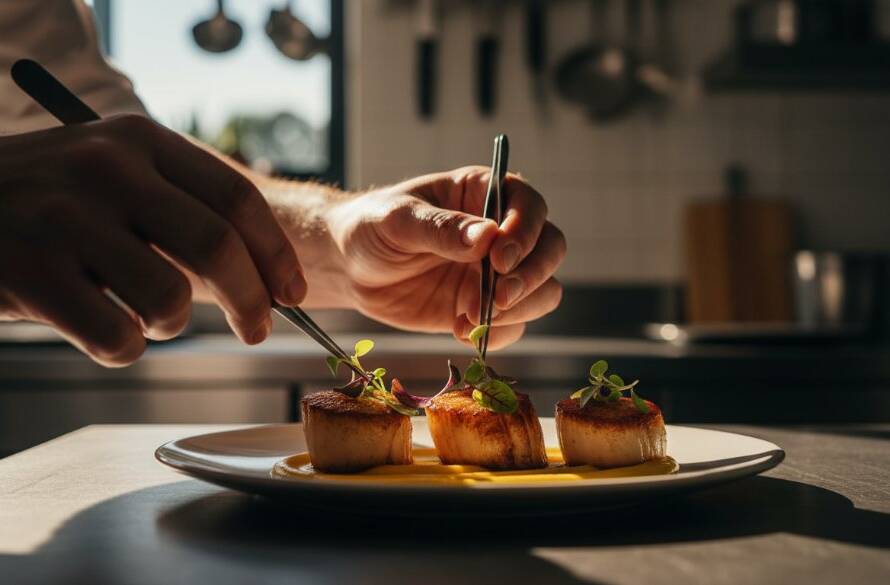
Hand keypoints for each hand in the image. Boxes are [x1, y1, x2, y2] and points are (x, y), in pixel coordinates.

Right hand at [0, 115, 304, 365]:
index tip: (292, 294)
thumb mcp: (113, 169)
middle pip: (218, 247)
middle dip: (253, 302)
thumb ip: (181, 203)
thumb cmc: (47, 198)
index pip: (237, 200)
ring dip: (172, 325)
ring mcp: (64, 218)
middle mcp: (107, 169)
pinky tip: (104, 330)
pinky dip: (124, 349)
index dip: (276, 255)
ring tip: (145, 316)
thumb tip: (264, 271)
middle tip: (258, 330)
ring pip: (169, 299)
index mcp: (139, 141)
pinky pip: (117, 337)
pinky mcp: (31, 272)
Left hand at [326, 167, 564, 348]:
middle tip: (498, 297)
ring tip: (470, 318)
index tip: (499, 258)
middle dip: (532, 276)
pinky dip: (497, 334)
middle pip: (550, 249)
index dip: (525, 232)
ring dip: (518, 310)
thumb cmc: (371, 227)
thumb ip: (439, 228)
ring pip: (543, 291)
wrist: (351, 268)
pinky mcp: (486, 308)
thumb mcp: (397, 220)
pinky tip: (461, 331)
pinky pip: (515, 326)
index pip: (529, 206)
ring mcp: (497, 273)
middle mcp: (501, 232)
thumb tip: (485, 236)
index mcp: (483, 193)